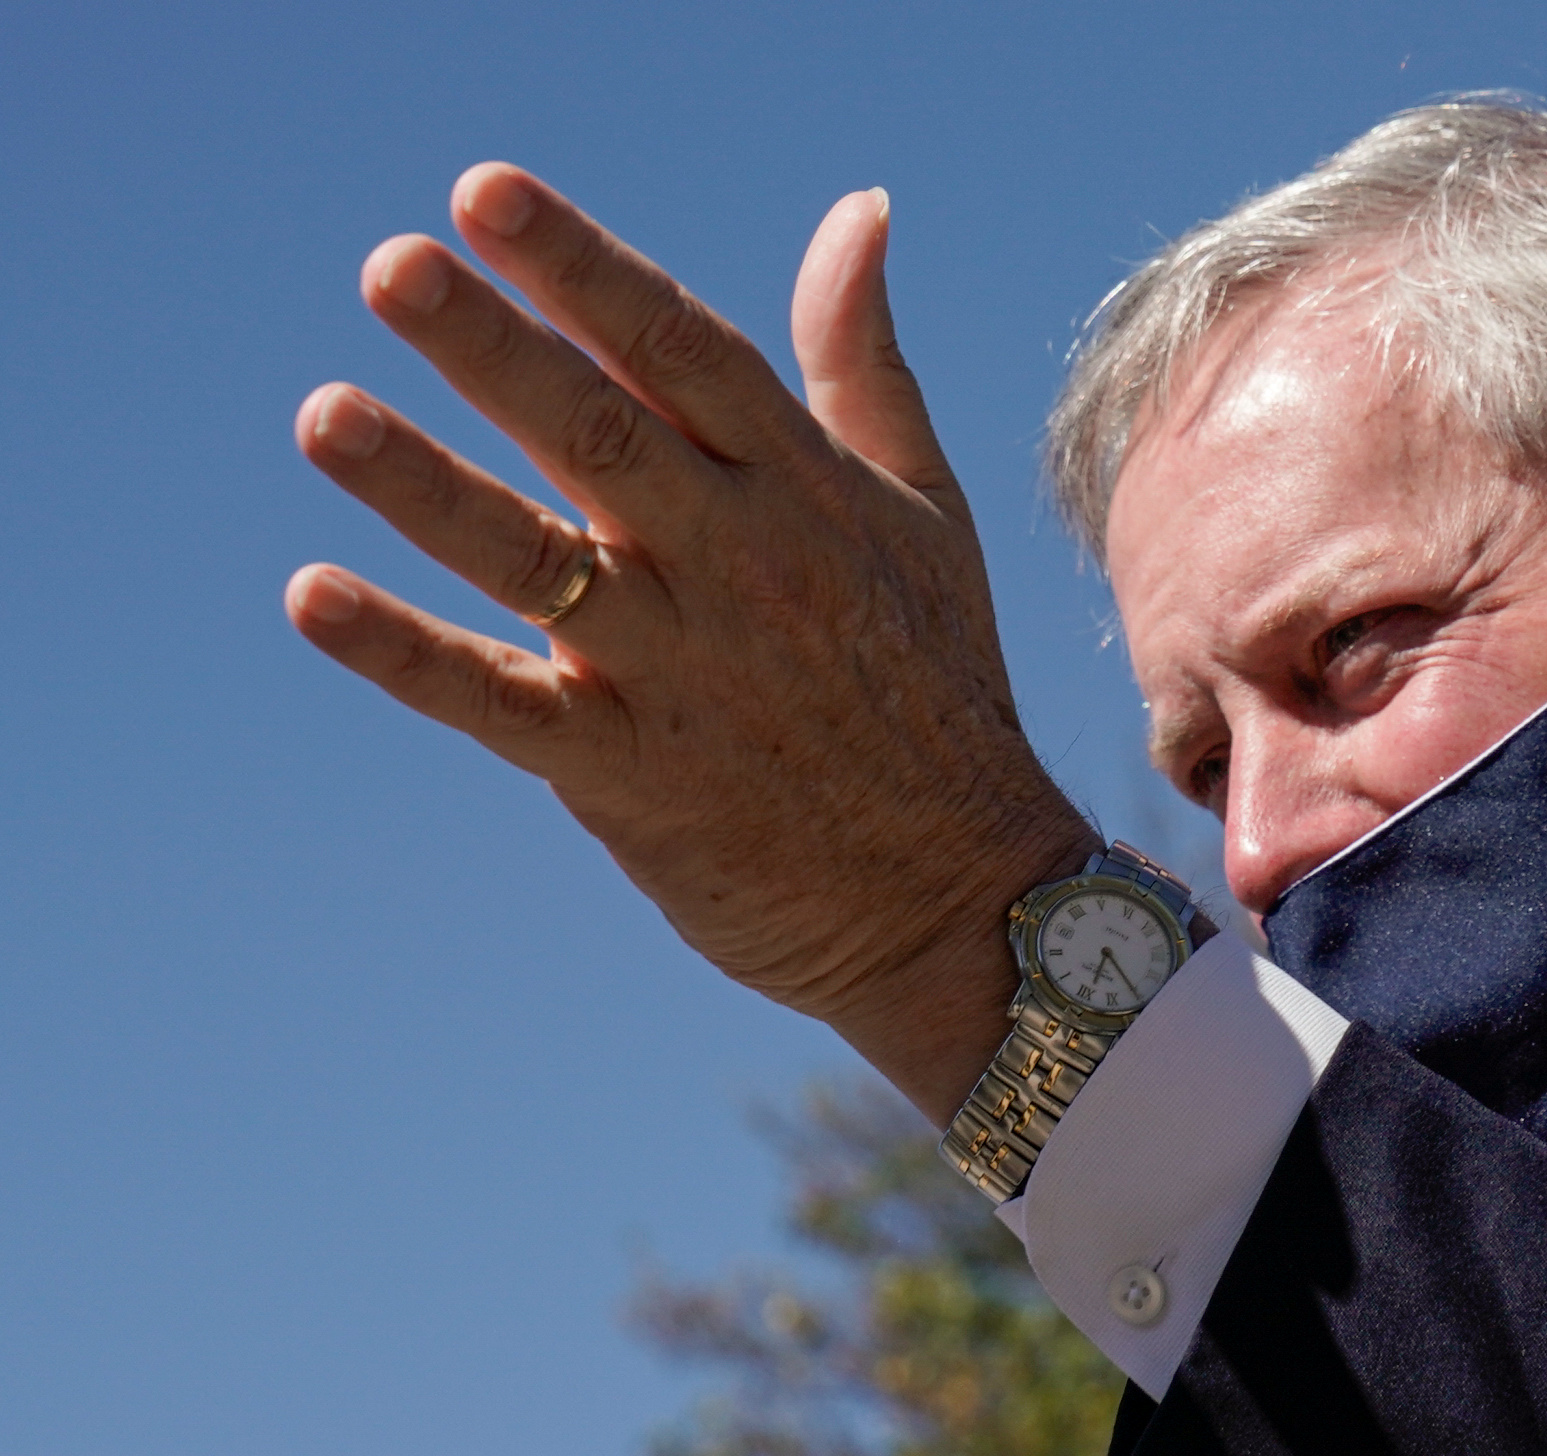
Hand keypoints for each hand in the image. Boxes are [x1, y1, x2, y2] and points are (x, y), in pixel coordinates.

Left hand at [285, 165, 1099, 1122]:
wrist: (962, 899)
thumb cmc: (936, 685)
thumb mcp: (925, 510)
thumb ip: (863, 364)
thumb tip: (858, 213)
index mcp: (807, 492)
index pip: (685, 355)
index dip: (585, 271)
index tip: (485, 196)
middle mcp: (743, 569)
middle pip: (605, 438)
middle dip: (498, 351)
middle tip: (392, 269)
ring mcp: (684, 675)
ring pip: (540, 564)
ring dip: (428, 489)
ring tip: (325, 417)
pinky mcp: (633, 777)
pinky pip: (506, 709)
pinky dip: (410, 657)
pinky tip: (316, 597)